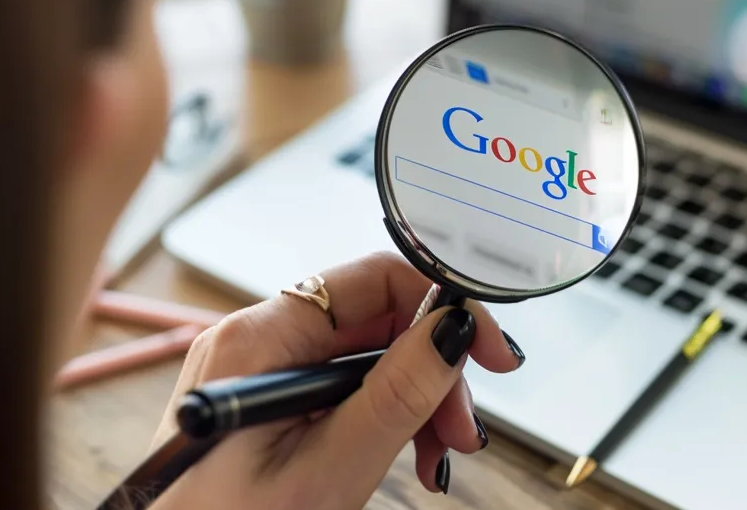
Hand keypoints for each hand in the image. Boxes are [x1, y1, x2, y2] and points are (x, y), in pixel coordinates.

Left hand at [149, 251, 524, 509]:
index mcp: (259, 338)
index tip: (486, 350)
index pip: (373, 278)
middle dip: (435, 370)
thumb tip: (451, 328)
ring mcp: (266, 366)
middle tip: (463, 429)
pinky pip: (349, 384)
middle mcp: (260, 338)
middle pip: (380, 320)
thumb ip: (396, 394)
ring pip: (372, 355)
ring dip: (418, 400)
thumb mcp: (328, 467)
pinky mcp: (275, 394)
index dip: (442, 304)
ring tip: (438, 455)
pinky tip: (409, 452)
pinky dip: (388, 415)